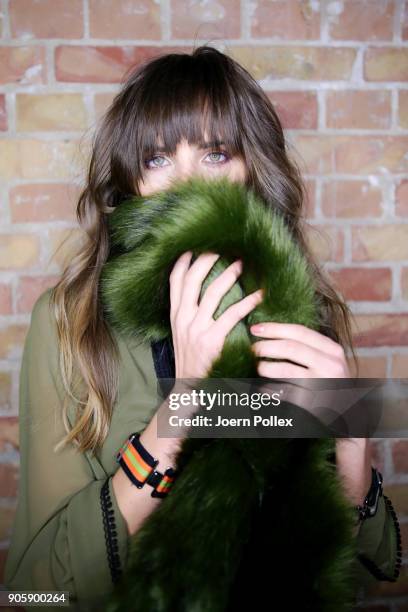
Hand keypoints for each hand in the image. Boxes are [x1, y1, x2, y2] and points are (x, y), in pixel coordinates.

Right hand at [169, 251, 263, 378]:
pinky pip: (232, 315)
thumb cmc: (190, 360)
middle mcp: (182, 318)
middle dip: (207, 259)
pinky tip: (259, 295)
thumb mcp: (182, 334)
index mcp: (174, 315)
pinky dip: (247, 302)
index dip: (183, 261)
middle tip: (222, 247)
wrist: (188, 389)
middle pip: (193, 280)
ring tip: (242, 264)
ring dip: (228, 275)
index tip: (194, 246)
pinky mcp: (211, 340)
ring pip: (212, 293)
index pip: (175, 281)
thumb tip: (203, 294)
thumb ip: (189, 314)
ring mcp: (196, 329)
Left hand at [249, 321, 371, 513]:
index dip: (275, 328)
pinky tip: (262, 390)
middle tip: (252, 348)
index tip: (256, 328)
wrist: (348, 416)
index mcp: (332, 350)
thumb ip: (307, 346)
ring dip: (265, 367)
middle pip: (291, 348)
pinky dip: (270, 391)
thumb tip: (272, 331)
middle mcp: (331, 365)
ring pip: (285, 370)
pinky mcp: (314, 404)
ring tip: (258, 367)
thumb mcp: (326, 360)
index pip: (300, 332)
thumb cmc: (331, 383)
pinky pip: (284, 394)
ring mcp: (323, 385)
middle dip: (267, 346)